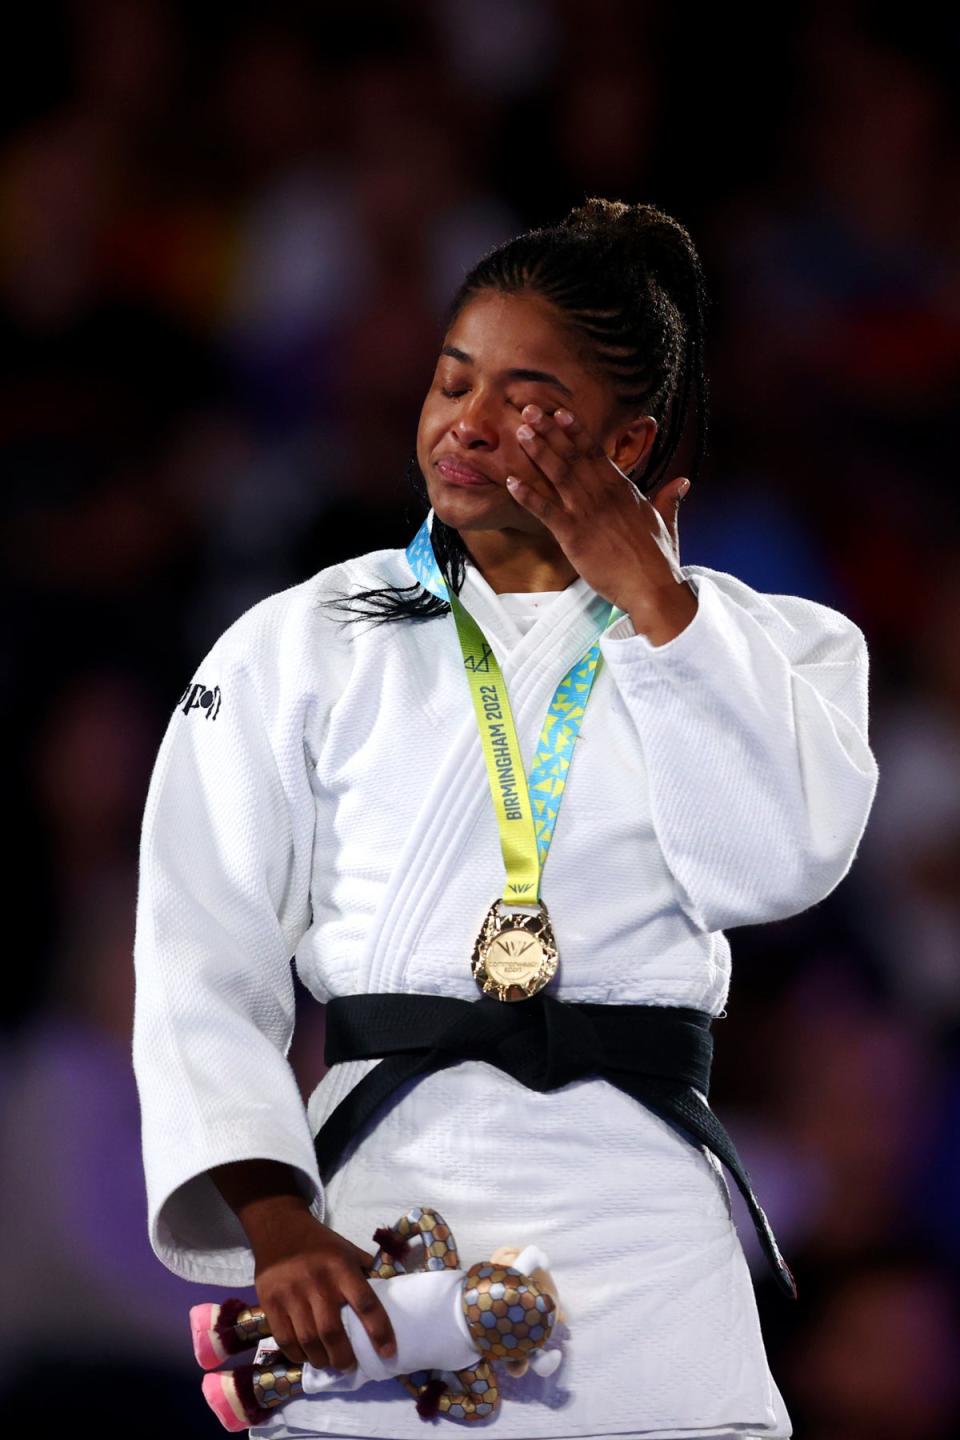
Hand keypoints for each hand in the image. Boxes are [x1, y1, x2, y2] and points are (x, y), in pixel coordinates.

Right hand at [252, 1211, 396, 1372]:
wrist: (279, 1228)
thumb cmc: (319, 1243)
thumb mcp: (347, 1249)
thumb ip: (365, 1270)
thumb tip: (388, 1290)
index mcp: (341, 1268)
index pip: (365, 1303)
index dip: (379, 1331)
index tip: (388, 1352)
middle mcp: (317, 1282)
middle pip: (332, 1331)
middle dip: (343, 1357)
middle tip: (349, 1364)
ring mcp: (291, 1294)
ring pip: (308, 1340)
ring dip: (321, 1359)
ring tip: (329, 1362)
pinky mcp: (270, 1303)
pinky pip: (285, 1339)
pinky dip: (297, 1355)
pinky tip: (306, 1356)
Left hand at [506, 403, 692, 618]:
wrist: (653, 586)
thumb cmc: (659, 559)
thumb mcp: (665, 522)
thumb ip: (669, 498)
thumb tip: (683, 482)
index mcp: (623, 489)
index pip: (596, 453)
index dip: (576, 431)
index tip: (561, 413)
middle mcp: (604, 494)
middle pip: (573, 456)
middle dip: (550, 432)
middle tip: (530, 410)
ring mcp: (588, 513)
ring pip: (559, 475)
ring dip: (539, 452)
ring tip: (521, 432)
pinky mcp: (574, 535)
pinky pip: (546, 510)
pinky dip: (528, 496)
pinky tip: (511, 481)